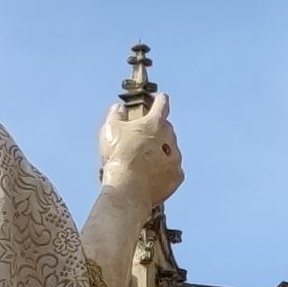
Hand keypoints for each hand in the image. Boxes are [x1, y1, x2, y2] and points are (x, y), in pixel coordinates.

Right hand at [97, 87, 183, 217]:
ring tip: (143, 164)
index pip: (162, 104)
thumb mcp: (110, 129)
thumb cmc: (119, 156)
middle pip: (167, 130)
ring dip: (160, 154)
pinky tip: (150, 177)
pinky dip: (163, 172)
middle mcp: (170, 138)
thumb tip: (119, 108)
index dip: (160, 100)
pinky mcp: (177, 177)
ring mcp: (176, 158)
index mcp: (155, 123)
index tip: (160, 99)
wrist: (128, 188)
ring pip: (171, 152)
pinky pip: (172, 171)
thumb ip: (116, 115)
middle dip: (156, 133)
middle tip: (142, 141)